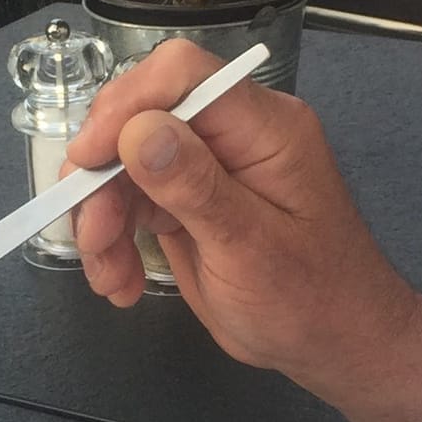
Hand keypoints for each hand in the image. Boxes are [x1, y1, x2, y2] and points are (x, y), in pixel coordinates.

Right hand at [67, 39, 420, 403]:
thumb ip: (195, 187)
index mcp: (264, 127)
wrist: (333, 346)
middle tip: (94, 238)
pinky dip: (113, 240)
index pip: (183, 75)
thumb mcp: (251, 249)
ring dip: (102, 219)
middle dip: (104, 177)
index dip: (125, 106)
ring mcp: (207, 166)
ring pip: (124, 164)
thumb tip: (137, 130)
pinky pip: (131, 200)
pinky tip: (120, 281)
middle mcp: (232, 134)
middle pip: (140, 119)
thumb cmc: (311, 301)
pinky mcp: (187, 199)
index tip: (88, 158)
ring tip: (110, 277)